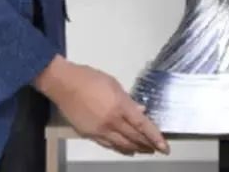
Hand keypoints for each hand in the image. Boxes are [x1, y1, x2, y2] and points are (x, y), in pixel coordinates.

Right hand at [34, 56, 167, 155]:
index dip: (155, 137)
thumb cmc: (89, 78)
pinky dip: (119, 149)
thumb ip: (128, 100)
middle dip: (148, 144)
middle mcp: (112, 121)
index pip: (142, 125)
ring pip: (122, 145)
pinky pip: (108, 145)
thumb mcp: (113, 84)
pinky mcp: (89, 134)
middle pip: (134, 137)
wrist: (64, 84)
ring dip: (136, 149)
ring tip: (145, 150)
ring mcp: (100, 130)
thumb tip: (141, 111)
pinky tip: (126, 150)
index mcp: (120, 105)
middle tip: (157, 149)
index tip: (165, 146)